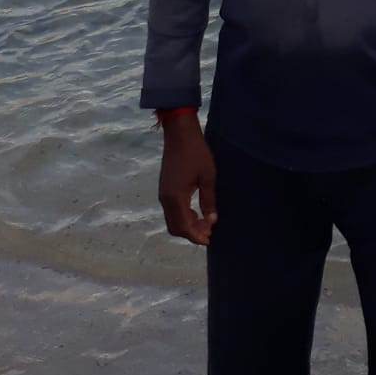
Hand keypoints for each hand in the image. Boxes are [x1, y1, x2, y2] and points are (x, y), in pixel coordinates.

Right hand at [158, 115, 217, 245]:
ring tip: (205, 222)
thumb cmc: (197, 153)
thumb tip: (212, 220)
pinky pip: (171, 211)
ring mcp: (163, 194)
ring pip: (172, 220)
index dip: (196, 236)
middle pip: (175, 227)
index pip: (184, 226)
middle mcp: (165, 199)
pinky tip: (196, 212)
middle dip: (191, 233)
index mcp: (176, 198)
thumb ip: (209, 200)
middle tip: (209, 231)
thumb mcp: (208, 176)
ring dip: (187, 225)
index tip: (209, 240)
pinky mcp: (164, 189)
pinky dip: (183, 216)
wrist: (179, 134)